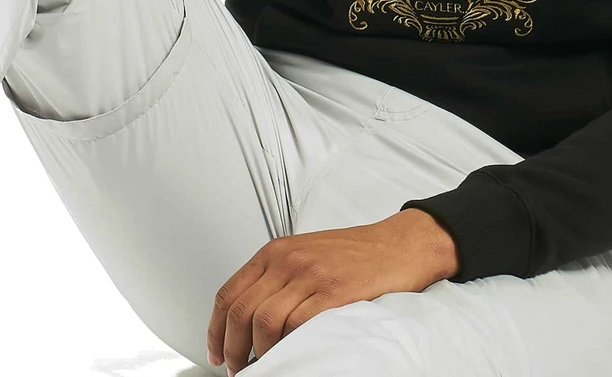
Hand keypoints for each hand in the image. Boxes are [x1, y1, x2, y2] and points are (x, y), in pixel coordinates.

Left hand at [207, 209, 458, 372]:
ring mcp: (311, 274)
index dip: (214, 329)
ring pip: (263, 320)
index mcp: (276, 251)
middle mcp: (288, 259)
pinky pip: (297, 324)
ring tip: (263, 364)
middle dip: (231, 348)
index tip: (215, 352)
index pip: (228, 292)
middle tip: (236, 368)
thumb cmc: (353, 254)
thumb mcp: (305, 254)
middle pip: (240, 310)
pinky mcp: (333, 292)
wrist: (397, 246)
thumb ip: (276, 278)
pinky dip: (287, 345)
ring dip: (257, 352)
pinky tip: (290, 353)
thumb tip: (246, 320)